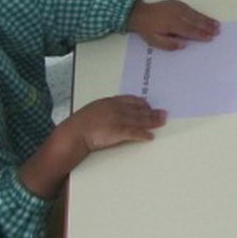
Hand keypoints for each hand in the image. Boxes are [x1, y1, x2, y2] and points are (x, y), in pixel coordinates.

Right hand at [18, 95, 165, 197]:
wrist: (72, 134)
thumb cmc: (79, 125)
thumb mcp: (92, 112)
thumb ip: (104, 112)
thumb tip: (110, 117)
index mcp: (109, 102)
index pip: (130, 100)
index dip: (141, 103)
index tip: (149, 105)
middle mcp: (116, 108)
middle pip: (138, 109)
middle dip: (152, 111)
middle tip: (163, 113)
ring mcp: (118, 120)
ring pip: (140, 120)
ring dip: (153, 121)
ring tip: (162, 122)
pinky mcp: (118, 132)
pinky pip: (134, 133)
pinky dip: (143, 135)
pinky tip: (150, 137)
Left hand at [128, 0, 218, 48]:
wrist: (139, 13)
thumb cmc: (147, 29)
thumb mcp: (154, 41)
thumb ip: (169, 44)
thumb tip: (184, 45)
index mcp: (171, 24)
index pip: (189, 30)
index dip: (200, 34)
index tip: (210, 38)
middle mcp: (176, 14)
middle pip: (195, 21)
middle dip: (207, 26)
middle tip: (218, 31)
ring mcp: (178, 7)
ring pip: (195, 14)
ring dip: (206, 20)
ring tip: (217, 24)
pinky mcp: (178, 3)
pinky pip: (191, 9)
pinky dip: (200, 14)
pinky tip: (206, 18)